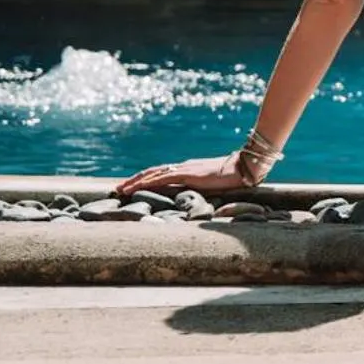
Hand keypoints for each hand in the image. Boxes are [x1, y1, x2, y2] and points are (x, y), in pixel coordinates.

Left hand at [116, 153, 252, 197]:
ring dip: (135, 181)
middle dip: (134, 179)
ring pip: (152, 173)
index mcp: (189, 169)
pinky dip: (145, 182)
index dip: (145, 178)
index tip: (131, 186)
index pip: (162, 173)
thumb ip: (204, 187)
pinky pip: (161, 178)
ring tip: (120, 189)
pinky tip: (135, 188)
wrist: (245, 168)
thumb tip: (198, 196)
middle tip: (118, 188)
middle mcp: (183, 167)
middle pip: (152, 171)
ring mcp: (184, 169)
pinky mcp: (187, 174)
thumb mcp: (214, 184)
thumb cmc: (235, 177)